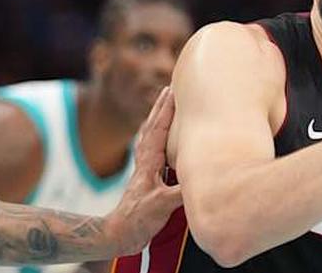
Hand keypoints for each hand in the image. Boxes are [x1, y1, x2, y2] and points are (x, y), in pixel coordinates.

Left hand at [103, 87, 182, 254]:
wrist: (118, 235)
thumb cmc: (137, 219)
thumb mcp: (161, 206)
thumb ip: (180, 193)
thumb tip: (203, 180)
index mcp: (149, 162)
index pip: (159, 129)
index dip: (167, 110)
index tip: (175, 90)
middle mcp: (145, 161)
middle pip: (152, 126)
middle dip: (161, 106)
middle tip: (169, 87)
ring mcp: (144, 169)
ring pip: (150, 136)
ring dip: (158, 119)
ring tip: (165, 105)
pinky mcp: (146, 179)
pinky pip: (152, 150)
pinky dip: (157, 137)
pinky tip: (163, 140)